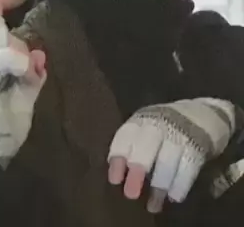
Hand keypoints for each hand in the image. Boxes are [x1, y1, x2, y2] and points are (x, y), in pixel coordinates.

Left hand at [107, 98, 236, 212]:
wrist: (205, 114)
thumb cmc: (167, 127)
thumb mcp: (147, 128)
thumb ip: (134, 145)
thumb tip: (119, 173)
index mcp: (142, 119)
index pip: (126, 135)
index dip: (118, 156)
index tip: (114, 180)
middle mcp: (159, 123)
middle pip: (145, 145)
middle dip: (137, 169)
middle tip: (131, 194)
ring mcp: (180, 132)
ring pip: (167, 159)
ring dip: (159, 184)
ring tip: (153, 204)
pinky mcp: (199, 144)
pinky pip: (189, 165)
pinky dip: (180, 183)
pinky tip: (173, 197)